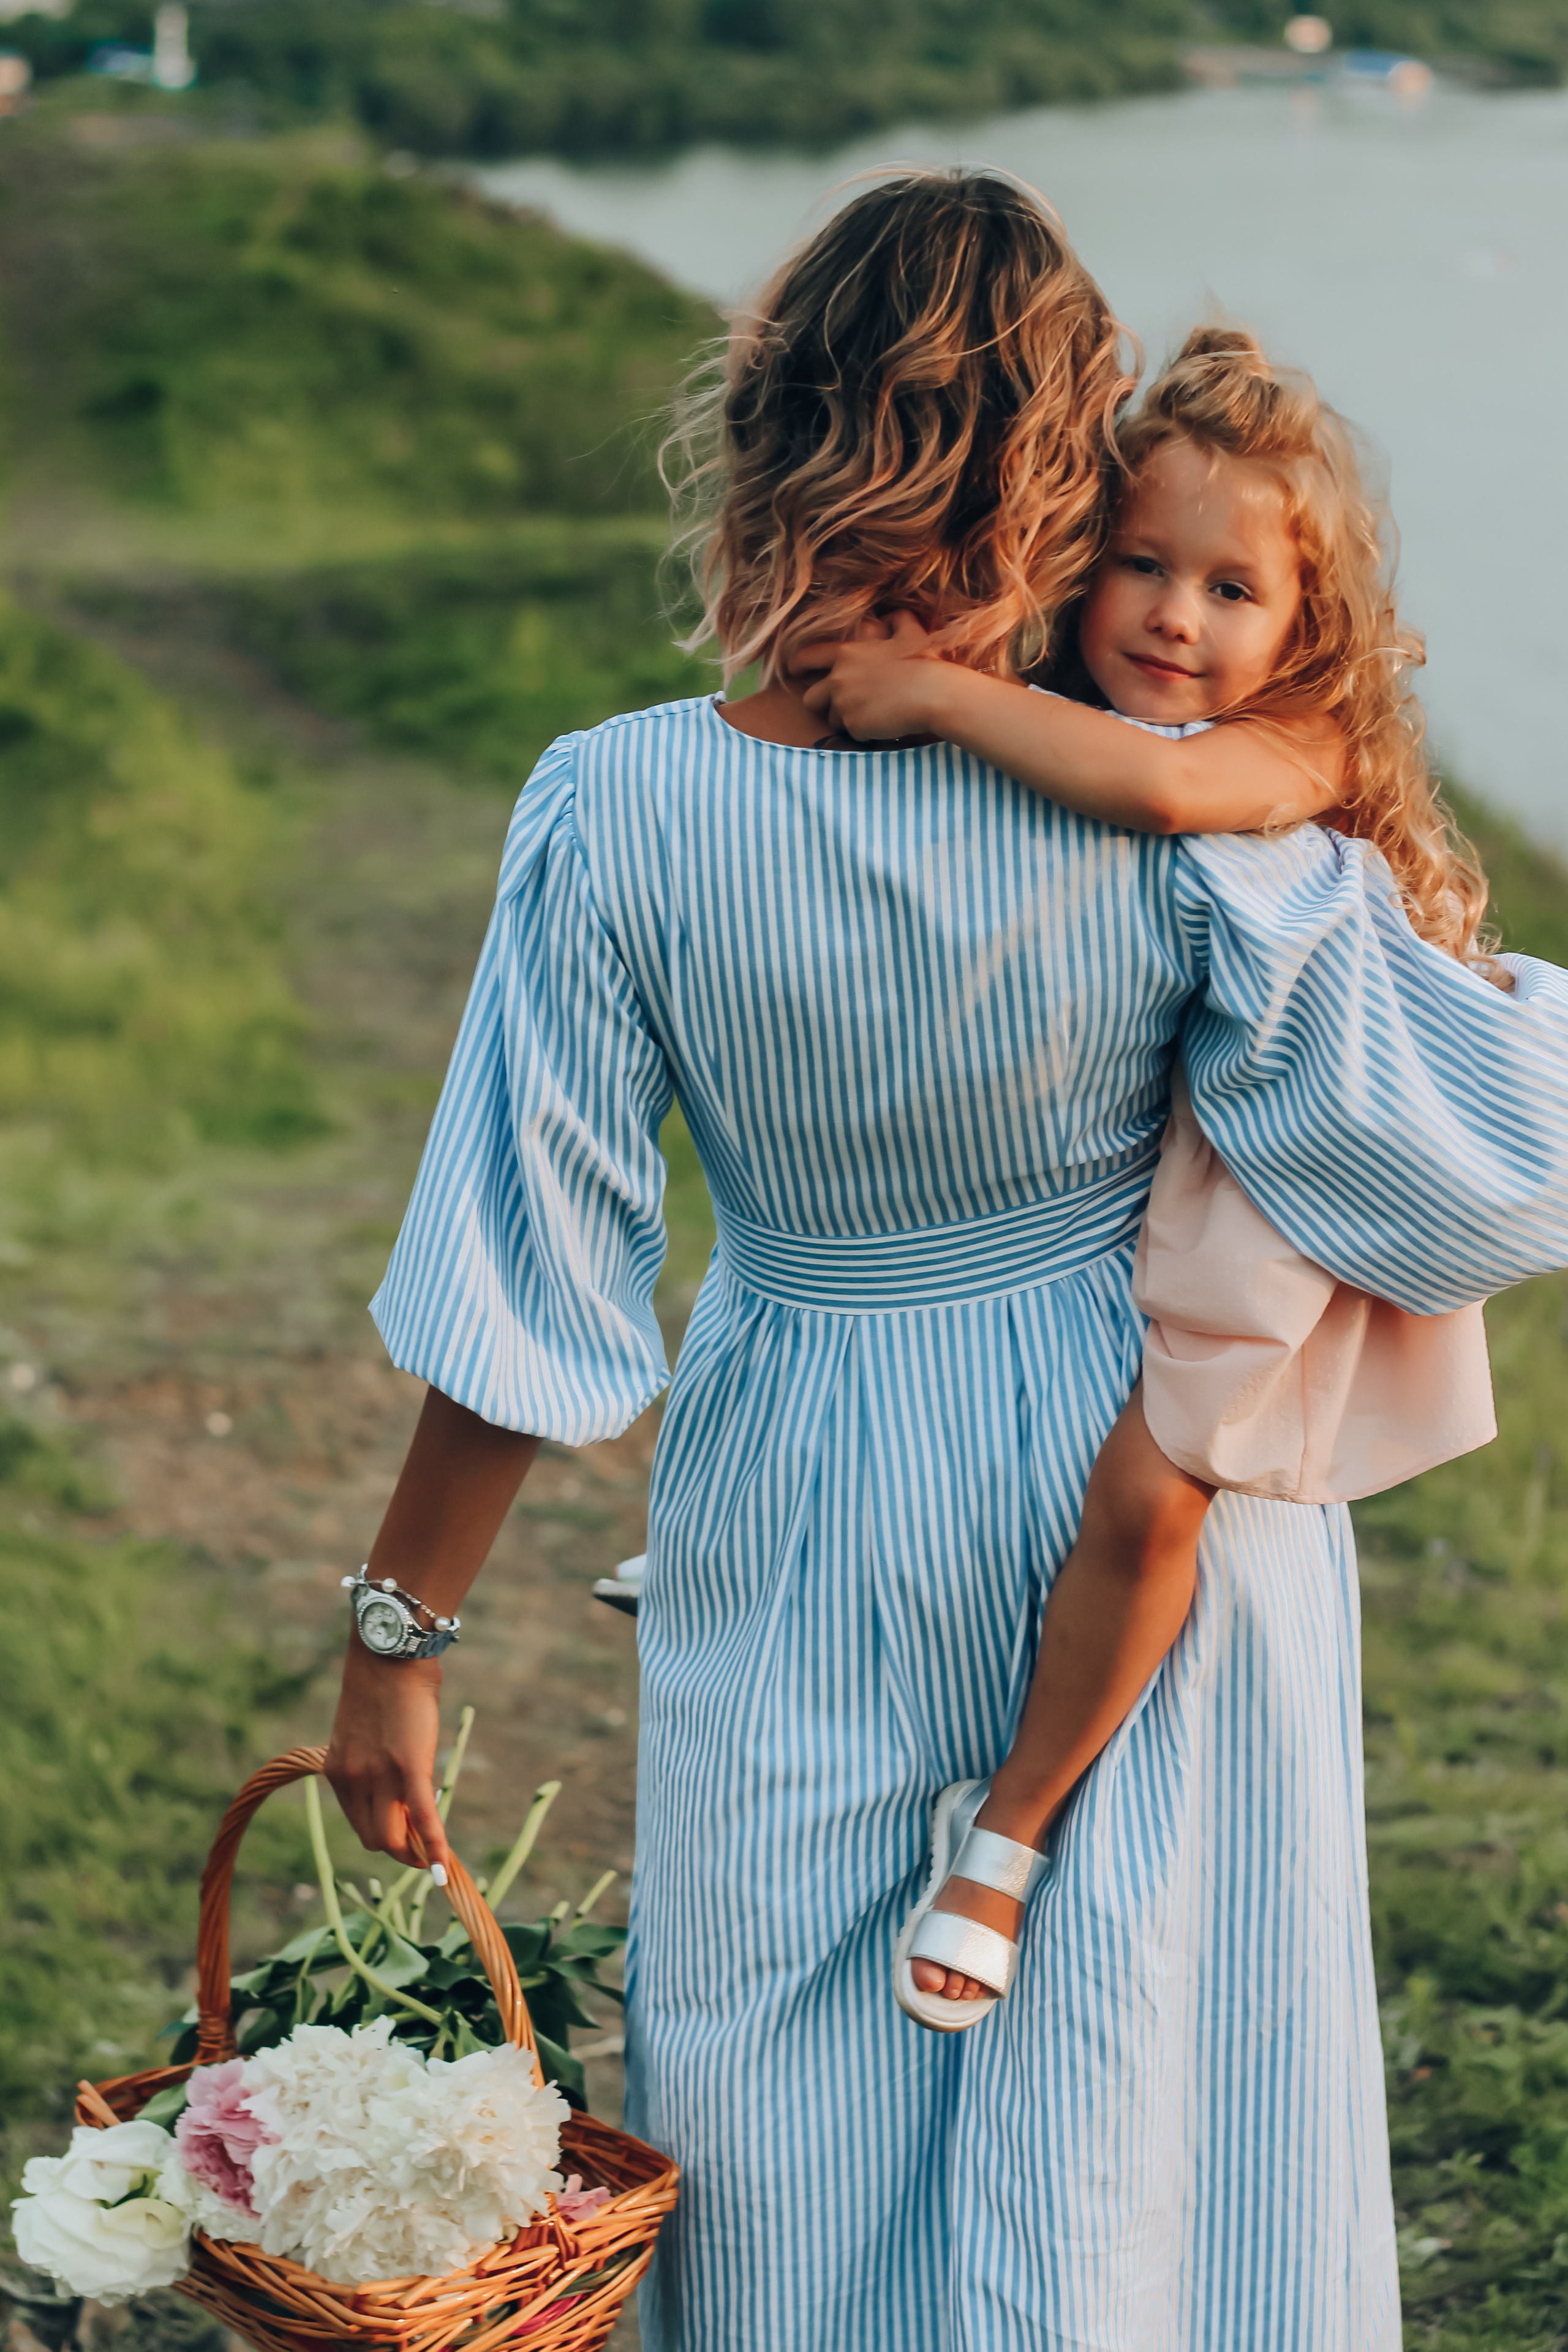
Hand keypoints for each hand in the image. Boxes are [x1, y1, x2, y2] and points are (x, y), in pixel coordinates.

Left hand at [324, 1633, 451, 1874]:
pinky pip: (423, 1818)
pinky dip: (435, 1847)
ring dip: (414, 1854)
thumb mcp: (366, 1733)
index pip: (361, 1823)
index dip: (387, 1831)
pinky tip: (445, 1870)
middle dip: (399, 1848)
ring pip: (392, 1839)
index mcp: (340, 1773)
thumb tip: (397, 1789)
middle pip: (374, 1839)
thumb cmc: (384, 1686)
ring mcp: (379, 1776)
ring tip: (434, 1856)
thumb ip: (373, 1764)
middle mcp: (354, 1780)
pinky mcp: (410, 1768)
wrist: (389, 1655)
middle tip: (423, 1845)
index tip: (406, 1828)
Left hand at [798, 610, 946, 741]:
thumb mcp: (910, 632)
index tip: (794, 671)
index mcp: (846, 654)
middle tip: (839, 705)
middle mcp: (838, 679)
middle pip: (810, 697)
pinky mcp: (853, 726)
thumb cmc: (923, 661)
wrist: (932, 693)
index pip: (807, 658)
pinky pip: (851, 733)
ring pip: (831, 719)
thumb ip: (897, 620)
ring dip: (844, 718)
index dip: (797, 665)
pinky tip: (881, 724)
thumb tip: (891, 614)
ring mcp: (843, 704)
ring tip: (869, 715)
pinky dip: (862, 731)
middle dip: (821, 703)